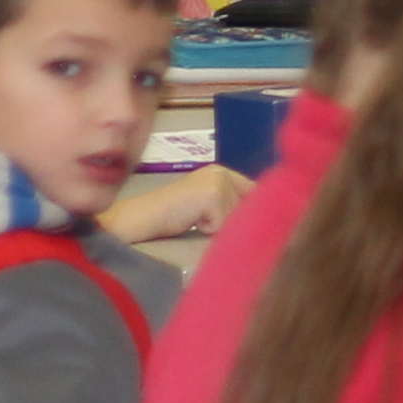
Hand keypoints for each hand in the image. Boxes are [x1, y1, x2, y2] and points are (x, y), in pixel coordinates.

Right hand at [101, 164, 250, 245]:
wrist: (141, 218)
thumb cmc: (170, 216)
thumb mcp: (205, 206)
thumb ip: (230, 206)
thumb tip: (261, 218)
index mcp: (220, 172)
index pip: (255, 191)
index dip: (256, 210)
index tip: (251, 222)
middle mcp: (221, 172)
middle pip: (250, 206)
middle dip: (233, 221)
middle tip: (204, 222)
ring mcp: (216, 181)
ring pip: (236, 218)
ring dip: (218, 228)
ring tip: (194, 222)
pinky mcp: (211, 194)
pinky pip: (223, 224)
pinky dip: (208, 230)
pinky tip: (190, 223)